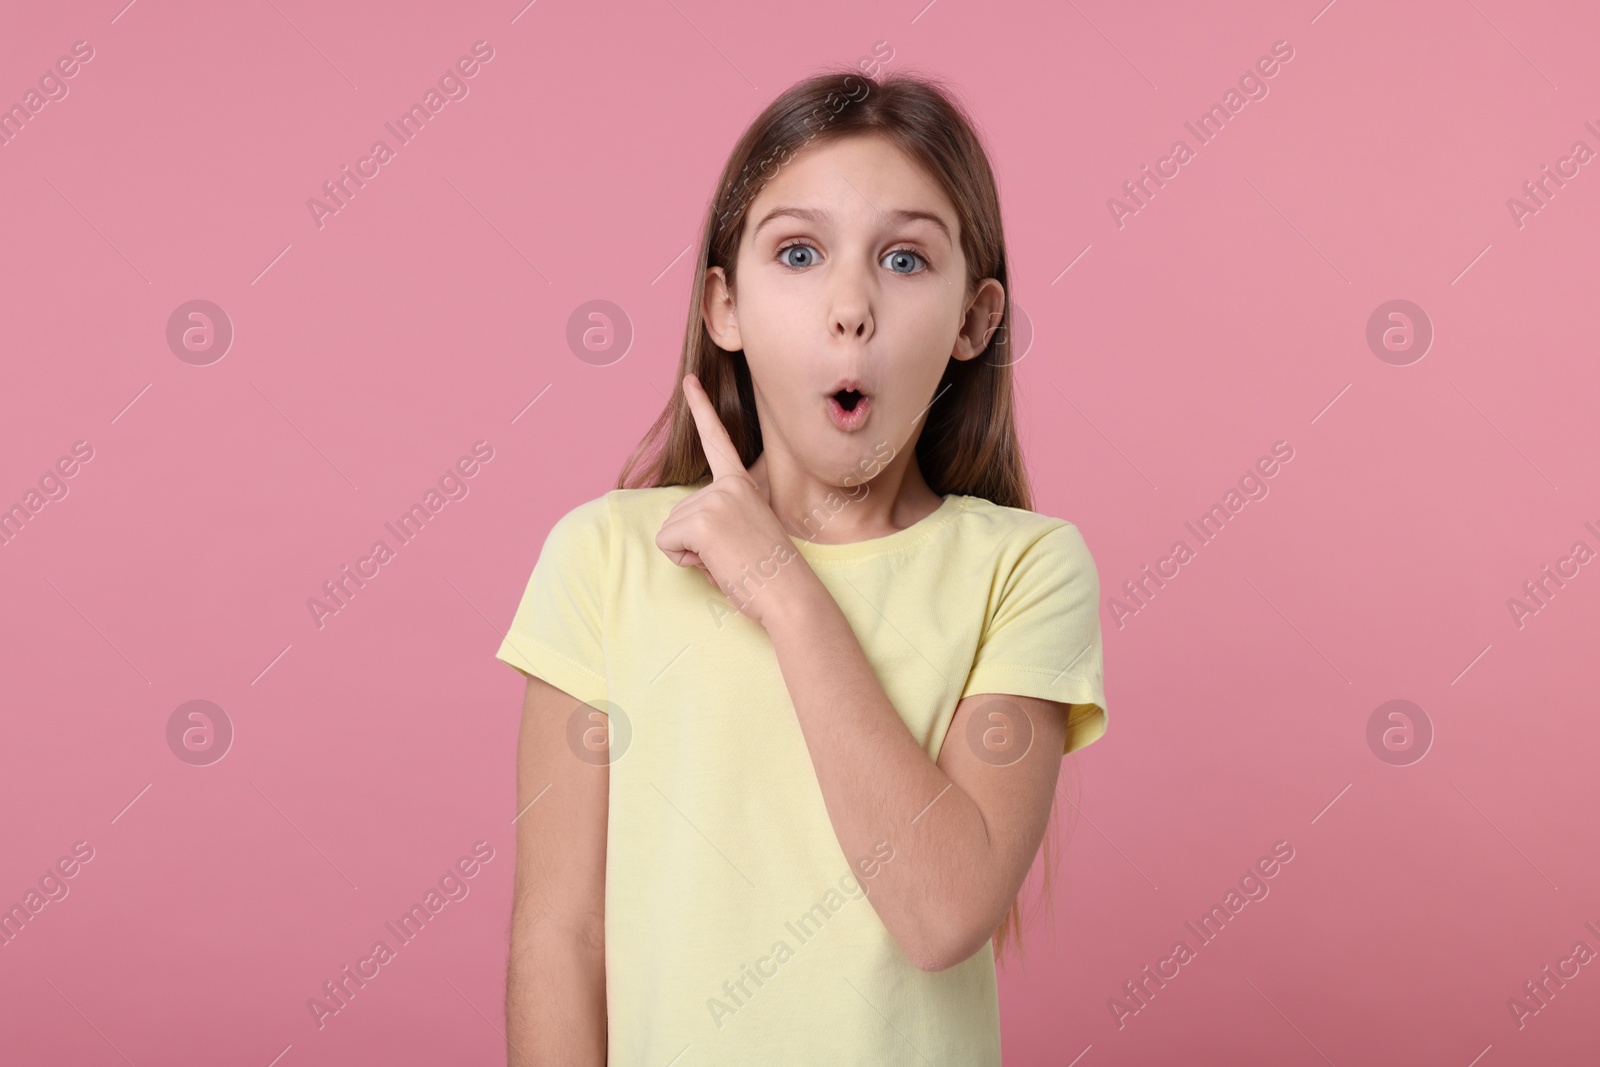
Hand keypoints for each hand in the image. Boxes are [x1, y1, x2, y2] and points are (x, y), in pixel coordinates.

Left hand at [655, 373, 811, 626]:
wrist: (789, 594)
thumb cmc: (771, 574)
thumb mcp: (747, 532)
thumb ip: (720, 518)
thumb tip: (686, 530)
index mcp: (742, 485)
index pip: (718, 441)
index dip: (701, 408)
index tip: (689, 379)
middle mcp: (727, 485)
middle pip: (678, 513)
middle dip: (694, 542)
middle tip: (733, 555)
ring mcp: (714, 500)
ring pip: (671, 530)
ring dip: (691, 553)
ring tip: (729, 560)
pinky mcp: (700, 521)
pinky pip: (667, 545)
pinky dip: (684, 561)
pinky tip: (717, 563)